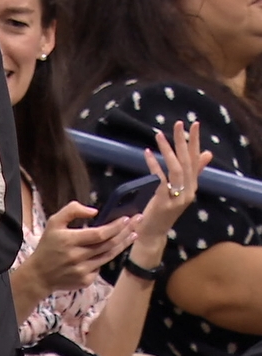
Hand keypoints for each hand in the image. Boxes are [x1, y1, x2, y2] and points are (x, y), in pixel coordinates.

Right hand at [22, 201, 137, 294]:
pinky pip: (100, 266)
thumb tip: (94, 211)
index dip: (115, 227)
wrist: (39, 274)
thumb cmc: (48, 245)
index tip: (127, 218)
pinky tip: (110, 250)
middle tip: (137, 222)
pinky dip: (106, 257)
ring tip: (133, 235)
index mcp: (69, 240)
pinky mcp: (86, 280)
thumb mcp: (53, 223)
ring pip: (109, 256)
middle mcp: (77, 256)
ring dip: (123, 244)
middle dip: (125, 232)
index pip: (99, 234)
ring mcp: (82, 270)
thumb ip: (71, 211)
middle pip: (108, 244)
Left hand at [135, 121, 213, 243]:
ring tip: (159, 135)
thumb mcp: (179, 189)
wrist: (153, 232)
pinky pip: (161, 180)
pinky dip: (154, 165)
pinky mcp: (164, 202)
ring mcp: (178, 198)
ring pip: (177, 169)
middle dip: (184, 141)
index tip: (194, 124)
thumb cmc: (163, 209)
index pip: (196, 160)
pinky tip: (148, 153)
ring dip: (168, 150)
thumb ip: (192, 173)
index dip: (195, 142)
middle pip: (188, 162)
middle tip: (179, 123)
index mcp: (192, 186)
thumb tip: (206, 154)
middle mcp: (189, 191)